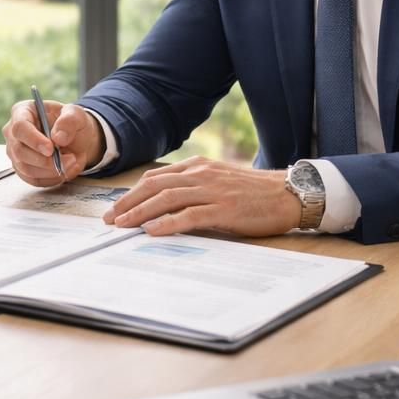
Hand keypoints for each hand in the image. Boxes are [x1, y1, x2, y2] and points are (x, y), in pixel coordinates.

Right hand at [2, 100, 103, 186]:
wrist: (75, 139)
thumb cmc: (71, 123)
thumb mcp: (76, 114)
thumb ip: (69, 121)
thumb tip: (58, 137)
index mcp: (22, 112)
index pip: (20, 127)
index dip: (34, 140)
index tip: (51, 149)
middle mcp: (13, 132)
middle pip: (20, 151)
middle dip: (46, 160)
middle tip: (70, 158)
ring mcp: (15, 152)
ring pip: (26, 169)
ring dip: (52, 170)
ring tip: (72, 163)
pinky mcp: (22, 169)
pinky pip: (33, 180)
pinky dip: (52, 179)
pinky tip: (65, 170)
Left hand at [103, 157, 299, 236]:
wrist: (289, 194)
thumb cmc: (253, 193)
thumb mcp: (218, 182)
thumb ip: (193, 187)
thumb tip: (163, 204)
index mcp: (197, 167)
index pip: (155, 178)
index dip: (131, 192)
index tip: (115, 208)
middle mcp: (201, 175)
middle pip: (154, 186)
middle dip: (127, 202)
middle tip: (109, 219)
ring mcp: (212, 191)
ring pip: (166, 198)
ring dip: (140, 212)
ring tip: (122, 225)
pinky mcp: (224, 209)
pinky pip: (189, 215)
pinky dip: (167, 223)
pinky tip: (151, 231)